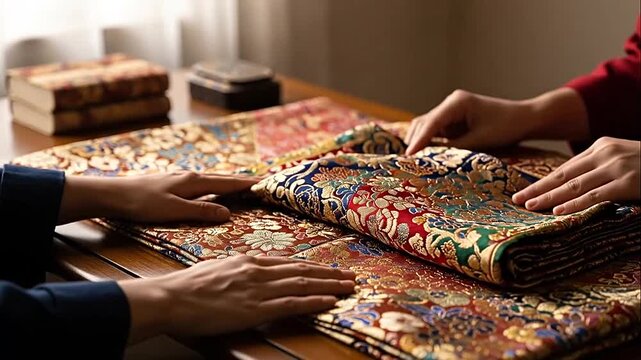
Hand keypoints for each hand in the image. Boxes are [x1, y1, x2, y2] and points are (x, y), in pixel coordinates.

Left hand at [59, 172, 259, 223]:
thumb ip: (201, 211)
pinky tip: (213, 190)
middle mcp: (192, 176)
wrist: (114, 194)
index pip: (229, 183)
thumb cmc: (143, 203)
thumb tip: (228, 213)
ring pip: (213, 180)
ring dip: (230, 182)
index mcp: (195, 182)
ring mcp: (182, 178)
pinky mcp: (174, 183)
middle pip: (224, 178)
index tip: (267, 184)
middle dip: (244, 181)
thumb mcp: (174, 211)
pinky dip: (216, 185)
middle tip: (263, 184)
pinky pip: (204, 183)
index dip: (248, 184)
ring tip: (244, 186)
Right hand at [119, 255, 355, 341]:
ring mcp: (258, 289)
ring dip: (329, 285)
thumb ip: (238, 268)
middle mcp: (258, 271)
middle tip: (350, 276)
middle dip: (329, 274)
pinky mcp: (254, 309)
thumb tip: (248, 268)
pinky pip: (291, 304)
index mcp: (249, 261)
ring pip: (302, 284)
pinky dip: (313, 301)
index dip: (312, 266)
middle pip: (302, 270)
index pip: (289, 262)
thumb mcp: (217, 268)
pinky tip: (328, 301)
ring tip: (348, 287)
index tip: (329, 269)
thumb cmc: (189, 285)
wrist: (171, 297)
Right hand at [404, 88, 588, 153]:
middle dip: (415, 142)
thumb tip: (432, 159)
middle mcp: (450, 104)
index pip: (431, 123)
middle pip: (423, 123)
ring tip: (414, 162)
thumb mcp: (479, 141)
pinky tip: (426, 157)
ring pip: (426, 127)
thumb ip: (455, 149)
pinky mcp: (454, 121)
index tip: (408, 156)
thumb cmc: (506, 127)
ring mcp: (451, 112)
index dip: (418, 141)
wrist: (525, 119)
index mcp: (457, 103)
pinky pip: (436, 132)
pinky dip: (430, 144)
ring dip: (421, 143)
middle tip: (407, 164)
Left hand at [512, 137, 640, 214]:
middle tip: (517, 200)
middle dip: (538, 189)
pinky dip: (574, 204)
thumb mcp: (623, 159)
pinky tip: (558, 210)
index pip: (566, 168)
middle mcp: (605, 153)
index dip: (544, 181)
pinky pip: (595, 195)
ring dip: (549, 197)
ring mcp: (617, 167)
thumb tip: (571, 187)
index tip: (525, 192)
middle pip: (563, 175)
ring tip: (530, 206)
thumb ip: (600, 169)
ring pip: (574, 186)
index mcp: (601, 146)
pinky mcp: (628, 182)